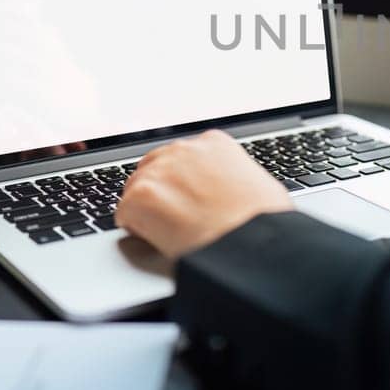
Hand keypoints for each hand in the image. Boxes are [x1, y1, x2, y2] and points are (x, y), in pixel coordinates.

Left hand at [116, 130, 293, 260]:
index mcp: (214, 144)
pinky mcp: (140, 197)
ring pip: (136, 191)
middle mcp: (184, 150)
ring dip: (147, 212)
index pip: (182, 157)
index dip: (183, 182)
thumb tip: (232, 193)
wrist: (249, 245)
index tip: (188, 199)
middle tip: (175, 219)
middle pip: (153, 168)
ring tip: (170, 233)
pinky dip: (138, 231)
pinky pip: (126, 216)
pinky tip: (159, 240)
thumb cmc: (262, 223)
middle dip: (160, 193)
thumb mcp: (258, 185)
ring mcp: (159, 172)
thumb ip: (234, 179)